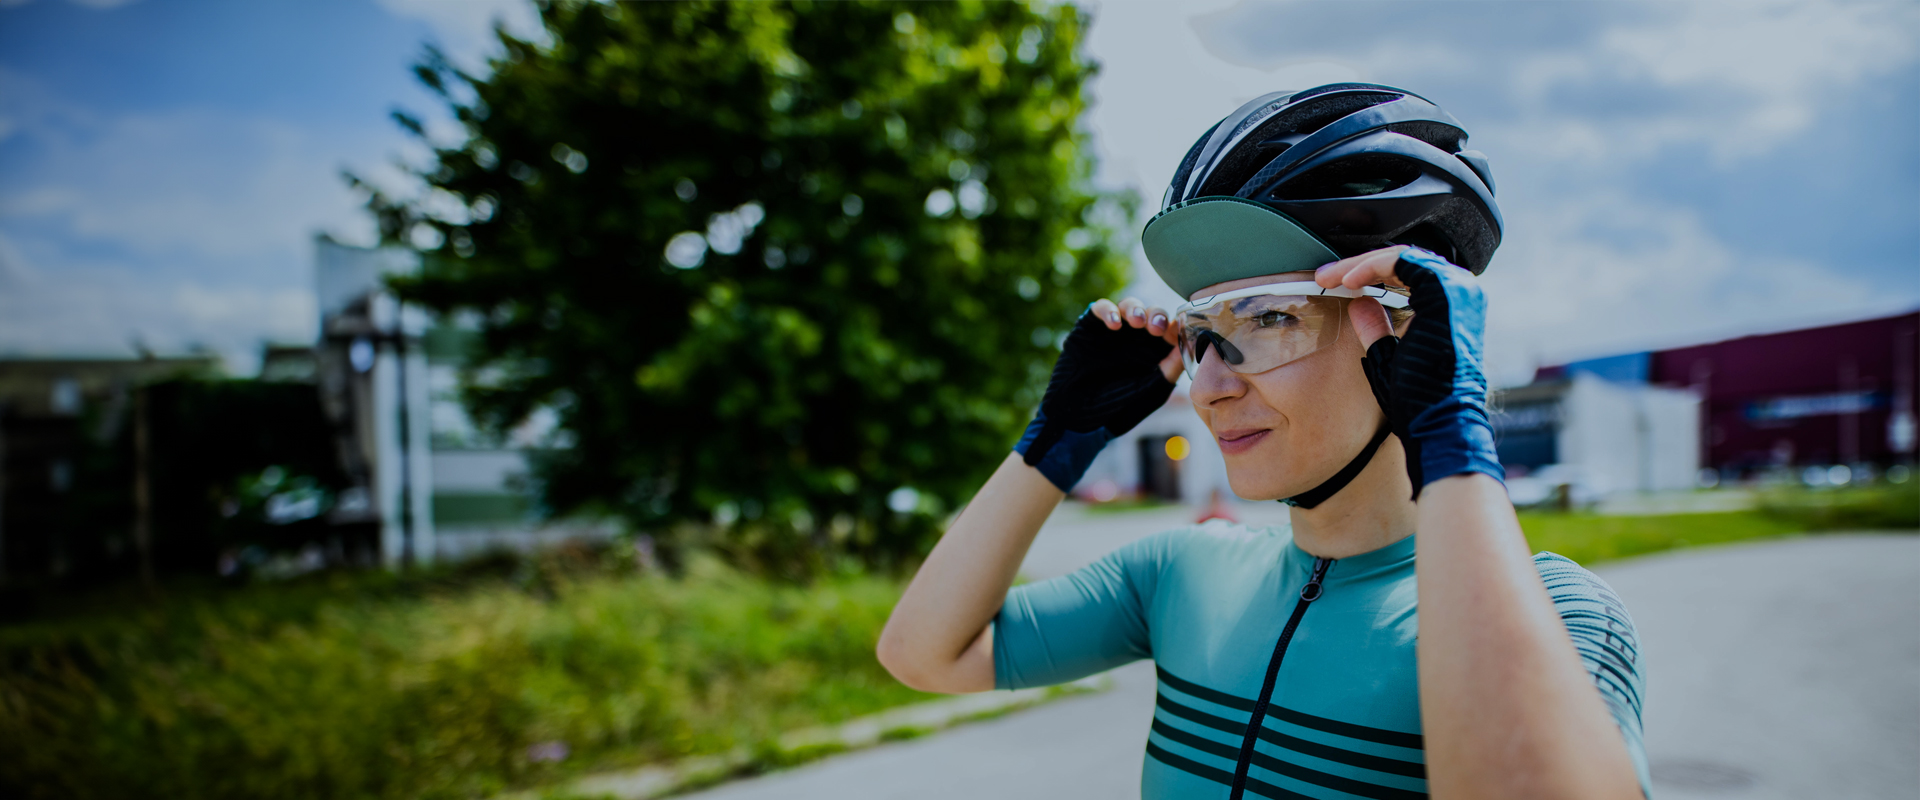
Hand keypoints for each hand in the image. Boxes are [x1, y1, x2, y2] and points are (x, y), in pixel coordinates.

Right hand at [1015, 297, 1179, 491]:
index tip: (1174, 333)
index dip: (1175, 326)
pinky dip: (1109, 311)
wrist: (1080, 418)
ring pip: (1129, 306)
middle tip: (1155, 328)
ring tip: (1136, 322)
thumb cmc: (1119, 409)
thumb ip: (1170, 369)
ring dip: (1136, 309)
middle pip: (1152, 313)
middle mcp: (1136, 339)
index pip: (1171, 329)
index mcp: (1155, 353)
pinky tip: (1114, 325)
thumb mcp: (1152, 391)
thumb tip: (1189, 345)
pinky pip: (1100, 308)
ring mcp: (1113, 332)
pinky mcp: (1089, 327)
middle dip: (1157, 315)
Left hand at [1314, 246, 1502, 497]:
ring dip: (1359, 265)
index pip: (1407, 275)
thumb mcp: (1389, 357)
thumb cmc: (1418, 399)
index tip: (1334, 285)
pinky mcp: (1445, 290)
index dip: (1369, 275)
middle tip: (1324, 276)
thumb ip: (1376, 329)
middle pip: (1402, 262)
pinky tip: (1347, 281)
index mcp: (1449, 307)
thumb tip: (1359, 305)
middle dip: (1358, 267)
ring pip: (1400, 257)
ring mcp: (1457, 289)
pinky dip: (1371, 268)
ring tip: (1329, 278)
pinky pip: (1402, 262)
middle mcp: (1460, 293)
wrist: (1438, 420)